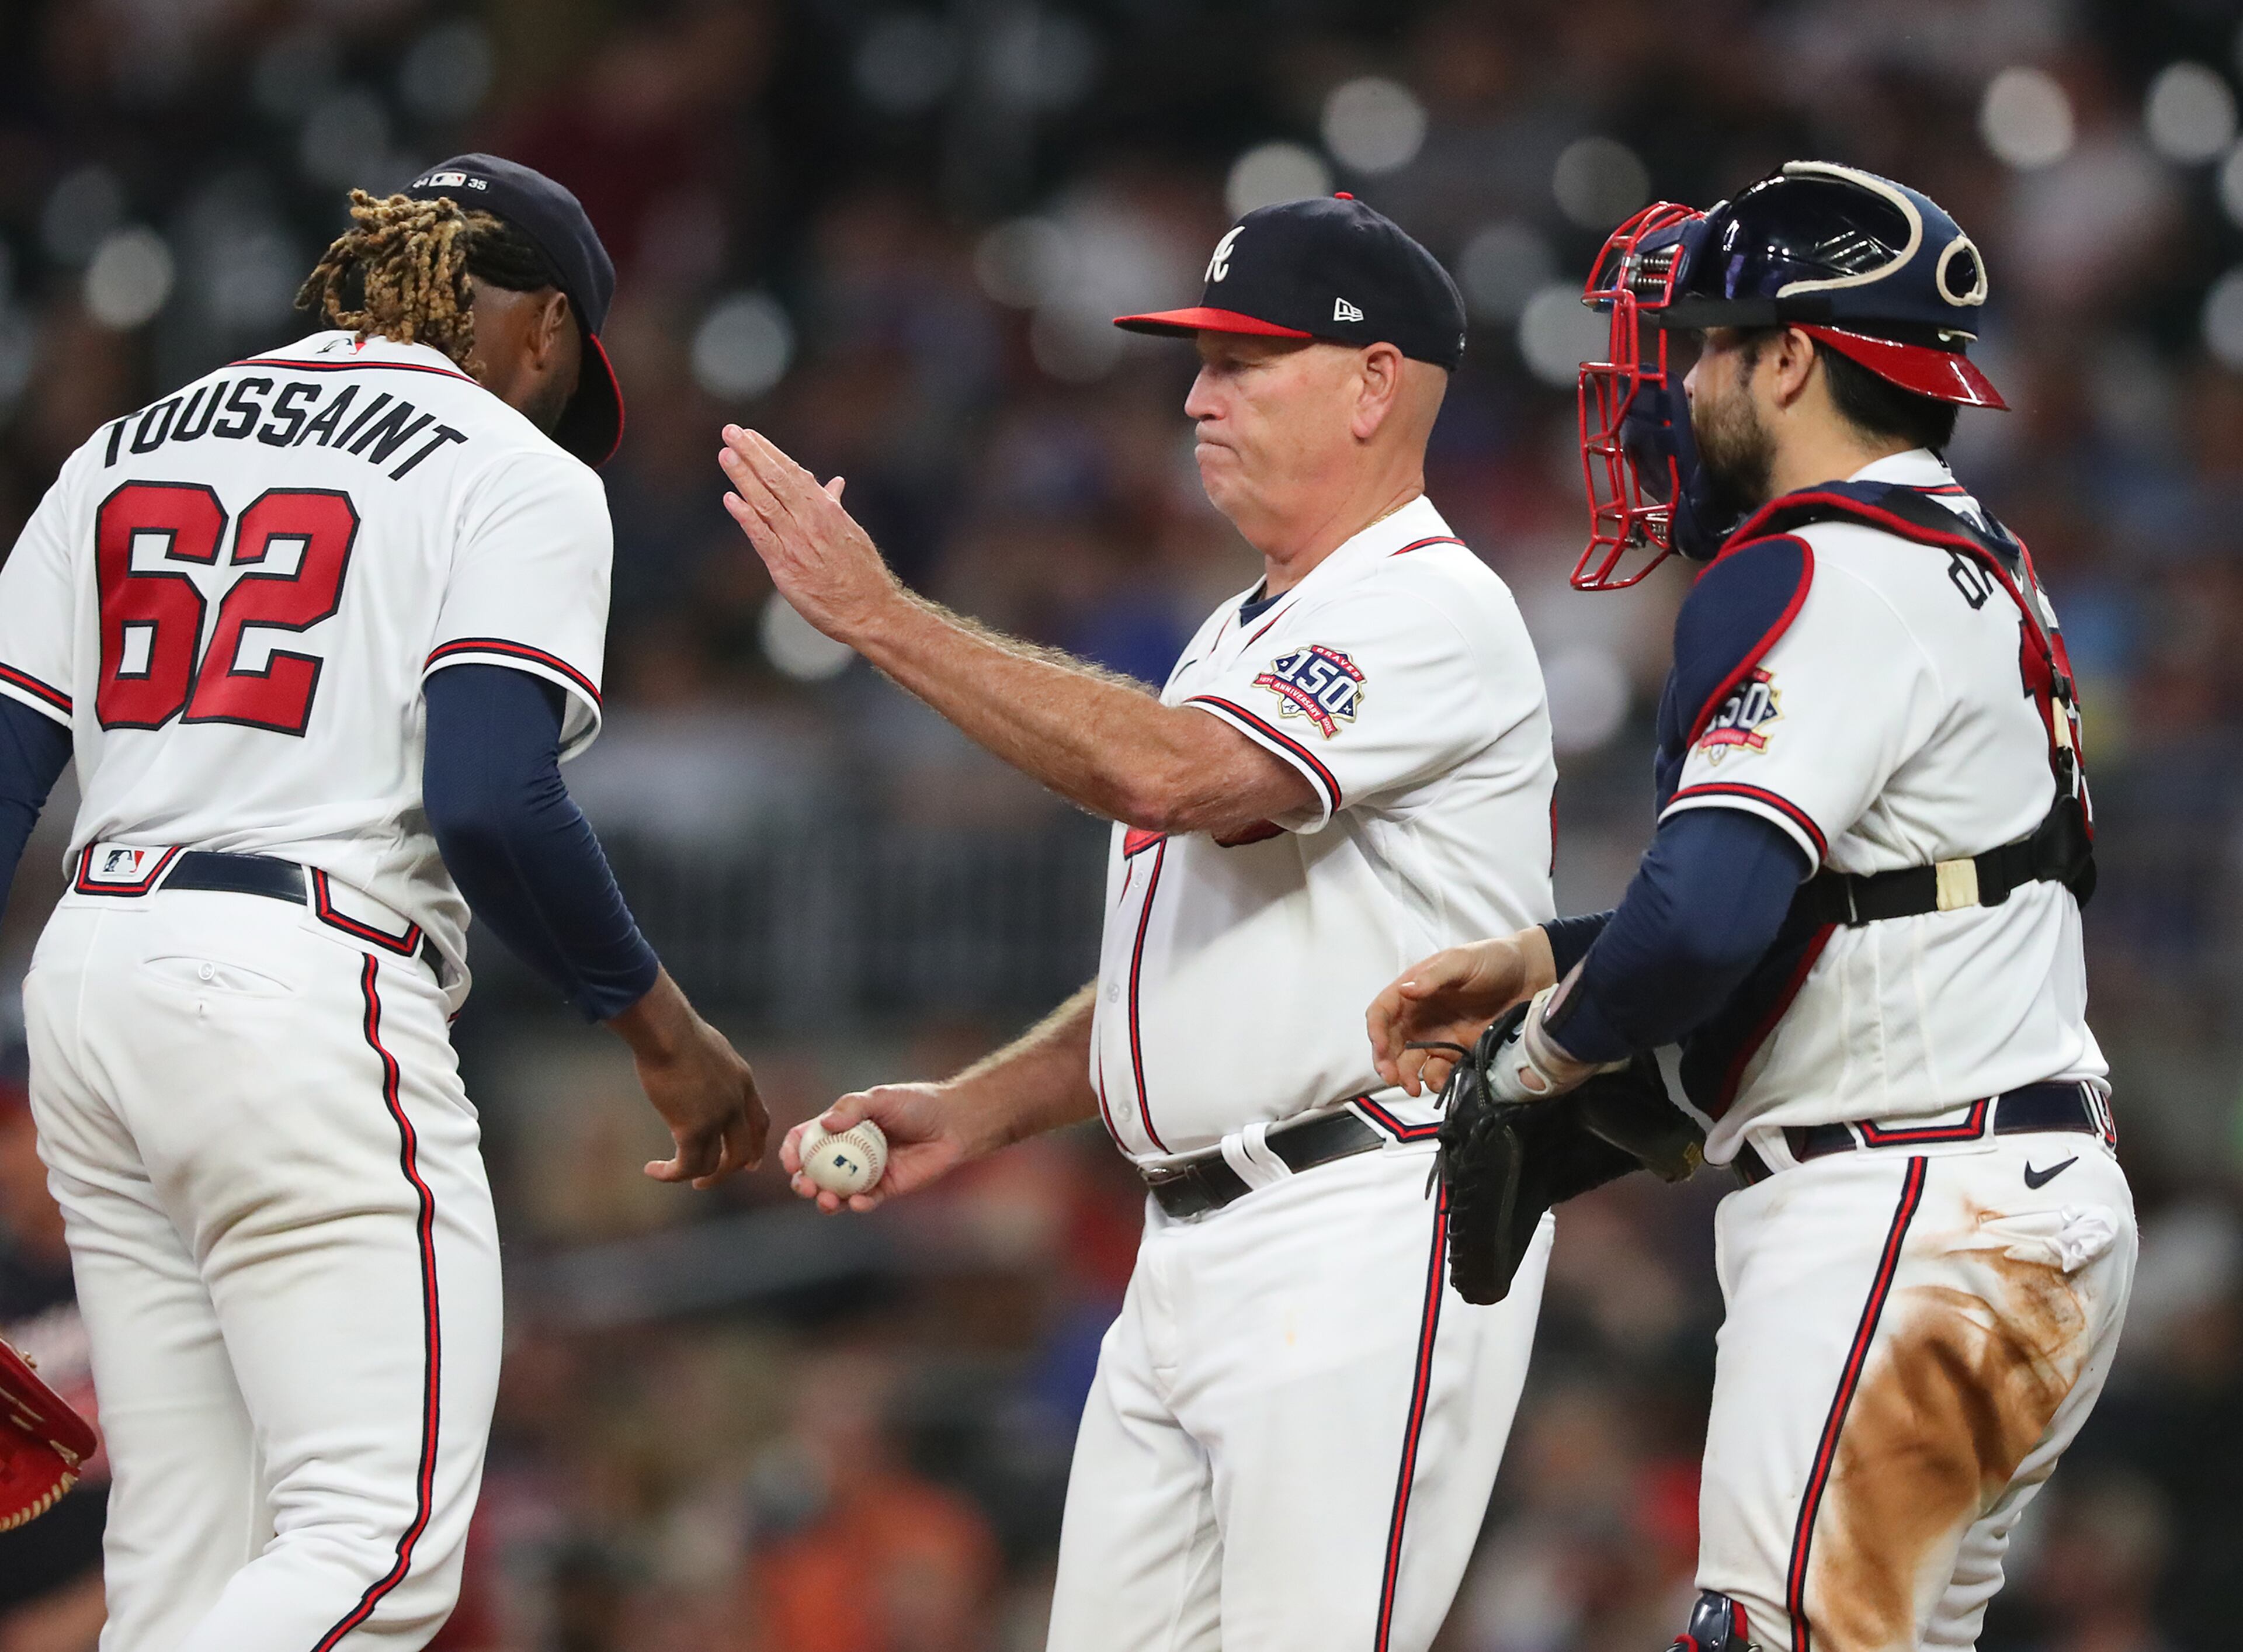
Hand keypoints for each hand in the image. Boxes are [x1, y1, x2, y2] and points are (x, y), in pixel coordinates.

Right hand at [608, 970, 767, 1187]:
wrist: (667, 1031)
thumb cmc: (677, 1030)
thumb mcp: (708, 1047)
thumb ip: (711, 1067)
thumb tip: (695, 1070)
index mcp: (743, 1081)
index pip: (760, 1122)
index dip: (756, 1146)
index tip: (750, 1164)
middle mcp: (736, 1103)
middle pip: (743, 1150)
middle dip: (727, 1170)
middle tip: (706, 1181)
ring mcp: (717, 1118)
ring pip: (714, 1164)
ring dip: (695, 1176)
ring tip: (671, 1174)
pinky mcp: (692, 1128)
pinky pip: (687, 1165)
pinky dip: (671, 1173)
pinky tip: (653, 1170)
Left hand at [718, 425, 895, 641]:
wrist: (871, 609)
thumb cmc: (862, 573)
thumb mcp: (851, 532)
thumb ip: (834, 506)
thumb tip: (834, 483)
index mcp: (827, 509)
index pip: (793, 473)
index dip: (769, 452)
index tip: (750, 435)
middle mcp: (811, 520)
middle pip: (776, 480)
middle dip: (752, 454)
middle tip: (731, 431)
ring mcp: (797, 543)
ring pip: (766, 503)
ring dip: (744, 477)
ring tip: (726, 455)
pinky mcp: (786, 567)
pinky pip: (762, 537)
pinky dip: (746, 517)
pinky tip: (730, 499)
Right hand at [780, 1082, 974, 1214]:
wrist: (952, 1124)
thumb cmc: (916, 1104)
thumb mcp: (881, 1097)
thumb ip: (853, 1107)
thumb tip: (824, 1124)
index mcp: (839, 1128)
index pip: (804, 1140)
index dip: (791, 1151)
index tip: (790, 1162)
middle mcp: (847, 1153)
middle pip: (813, 1172)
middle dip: (803, 1183)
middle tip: (805, 1187)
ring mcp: (864, 1173)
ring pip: (835, 1193)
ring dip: (825, 1201)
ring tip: (827, 1200)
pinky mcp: (884, 1189)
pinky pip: (865, 1202)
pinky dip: (858, 1205)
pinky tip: (859, 1202)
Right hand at [1367, 929, 1554, 1096]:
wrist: (1530, 977)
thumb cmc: (1493, 960)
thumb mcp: (1461, 962)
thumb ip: (1434, 977)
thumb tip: (1405, 991)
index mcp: (1414, 990)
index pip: (1382, 1012)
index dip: (1376, 1031)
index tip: (1381, 1049)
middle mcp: (1419, 1016)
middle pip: (1391, 1043)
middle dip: (1386, 1062)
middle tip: (1392, 1078)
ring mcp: (1437, 1036)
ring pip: (1410, 1061)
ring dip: (1406, 1076)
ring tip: (1414, 1088)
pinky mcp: (1457, 1052)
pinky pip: (1439, 1070)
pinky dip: (1435, 1080)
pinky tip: (1441, 1084)